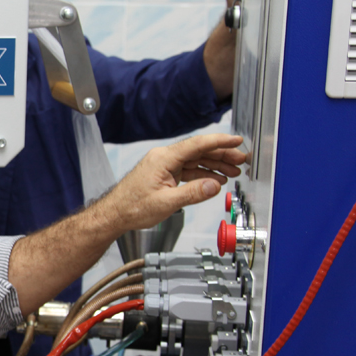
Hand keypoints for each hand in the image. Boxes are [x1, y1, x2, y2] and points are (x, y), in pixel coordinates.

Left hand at [102, 133, 245, 231]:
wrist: (114, 214)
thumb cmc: (132, 207)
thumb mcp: (166, 203)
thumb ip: (192, 193)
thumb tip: (214, 186)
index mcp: (163, 159)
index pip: (197, 144)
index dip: (219, 142)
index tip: (236, 141)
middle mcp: (163, 158)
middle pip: (199, 151)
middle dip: (222, 155)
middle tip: (241, 161)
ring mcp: (164, 165)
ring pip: (195, 160)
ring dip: (214, 165)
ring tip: (233, 172)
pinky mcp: (164, 174)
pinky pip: (188, 169)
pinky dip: (203, 174)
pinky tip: (215, 180)